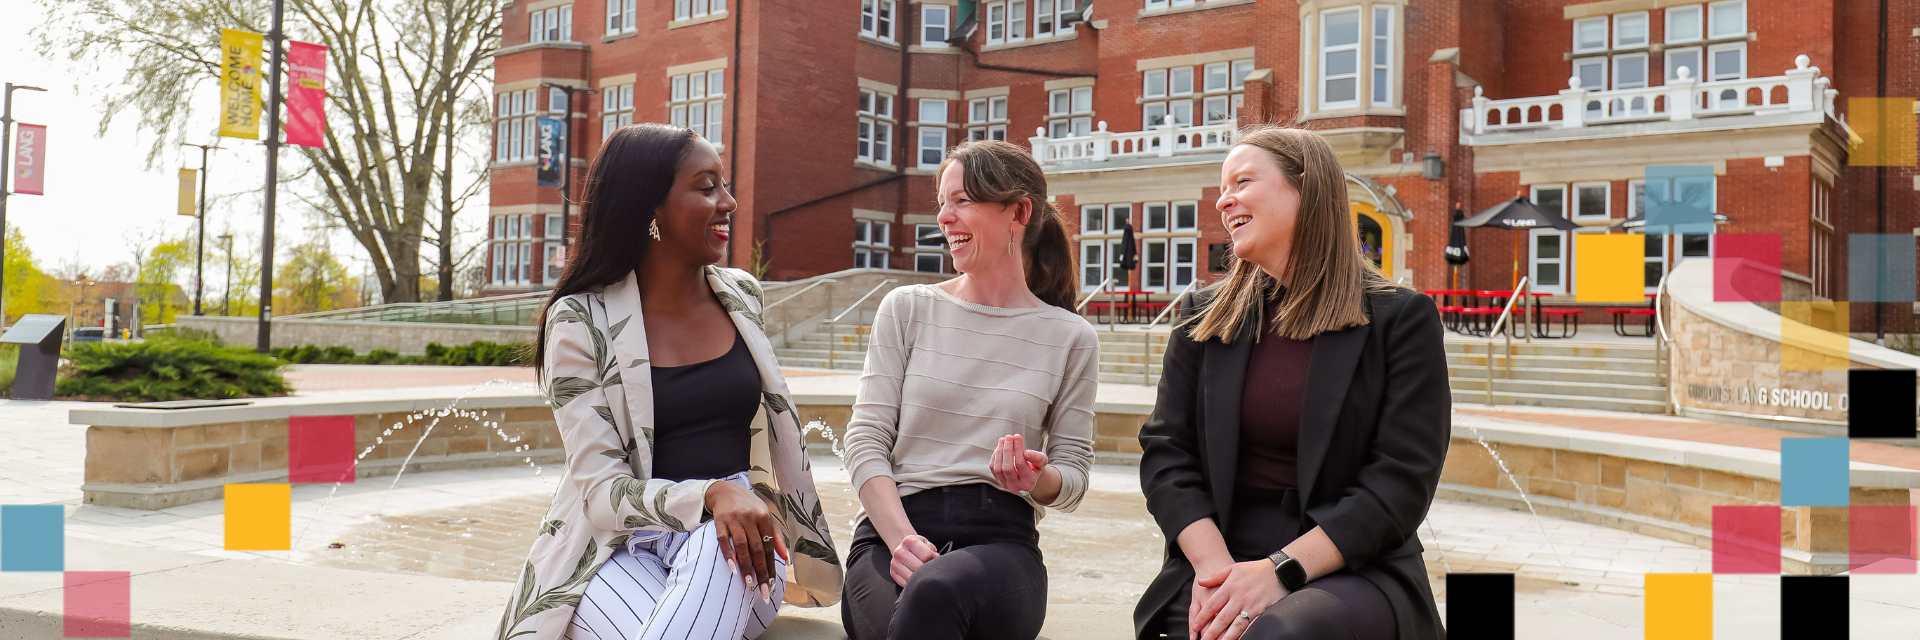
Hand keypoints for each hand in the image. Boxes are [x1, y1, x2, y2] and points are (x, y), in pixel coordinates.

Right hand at [704, 481, 788, 601]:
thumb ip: (776, 536)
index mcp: (764, 517)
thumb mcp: (766, 516)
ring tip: (749, 583)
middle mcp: (751, 517)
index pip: (769, 547)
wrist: (726, 490)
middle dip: (760, 571)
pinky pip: (724, 539)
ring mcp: (735, 519)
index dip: (770, 566)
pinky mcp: (720, 520)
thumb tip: (785, 557)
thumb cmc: (749, 506)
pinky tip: (732, 567)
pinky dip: (728, 553)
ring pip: (742, 545)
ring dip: (746, 566)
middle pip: (757, 548)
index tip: (772, 584)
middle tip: (763, 591)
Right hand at [889, 534, 939, 586]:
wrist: (903, 548)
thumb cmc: (917, 547)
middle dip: (926, 569)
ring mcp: (894, 563)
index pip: (926, 555)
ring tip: (921, 572)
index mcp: (909, 541)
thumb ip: (932, 550)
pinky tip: (914, 577)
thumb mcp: (926, 543)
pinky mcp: (893, 573)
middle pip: (918, 567)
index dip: (934, 559)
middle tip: (929, 567)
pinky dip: (912, 583)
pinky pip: (905, 583)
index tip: (935, 558)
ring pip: (911, 577)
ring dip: (919, 578)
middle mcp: (900, 551)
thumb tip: (936, 560)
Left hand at [989, 434, 1046, 493]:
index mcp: (1028, 483)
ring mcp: (1005, 484)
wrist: (1029, 474)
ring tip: (1004, 439)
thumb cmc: (1035, 466)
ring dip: (1000, 451)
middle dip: (1007, 450)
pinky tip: (1000, 446)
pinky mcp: (997, 480)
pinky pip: (993, 467)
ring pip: (998, 467)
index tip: (1017, 437)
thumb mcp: (1041, 461)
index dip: (1018, 449)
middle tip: (1009, 437)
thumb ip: (1037, 457)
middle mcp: (1015, 487)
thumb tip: (1026, 453)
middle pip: (1007, 467)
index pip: (1021, 464)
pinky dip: (996, 455)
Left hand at [1194, 560, 1288, 639]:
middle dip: (1211, 632)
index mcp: (1229, 587)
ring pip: (1236, 626)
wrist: (1278, 571)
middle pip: (1222, 619)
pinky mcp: (1262, 612)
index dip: (1202, 617)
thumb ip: (1216, 576)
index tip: (1195, 627)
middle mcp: (1239, 598)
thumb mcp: (1233, 568)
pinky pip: (1251, 626)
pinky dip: (1243, 635)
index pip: (1212, 605)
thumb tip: (1201, 582)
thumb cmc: (1254, 569)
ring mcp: (1251, 606)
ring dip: (1226, 637)